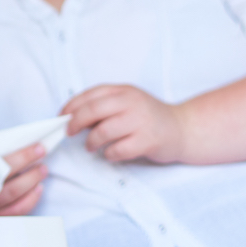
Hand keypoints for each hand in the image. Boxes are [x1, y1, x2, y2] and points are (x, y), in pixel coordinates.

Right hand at [0, 142, 47, 215]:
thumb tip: (11, 143)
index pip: (4, 165)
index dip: (24, 156)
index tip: (38, 147)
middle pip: (13, 186)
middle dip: (32, 173)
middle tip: (43, 160)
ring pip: (16, 200)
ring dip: (33, 185)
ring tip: (42, 172)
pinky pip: (17, 213)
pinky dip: (30, 201)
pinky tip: (37, 190)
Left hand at [60, 84, 185, 162]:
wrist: (183, 128)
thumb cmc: (149, 117)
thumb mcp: (128, 102)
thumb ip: (105, 105)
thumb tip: (73, 117)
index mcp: (123, 91)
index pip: (90, 94)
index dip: (71, 106)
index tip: (62, 116)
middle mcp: (131, 103)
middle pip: (92, 111)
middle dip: (75, 123)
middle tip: (69, 132)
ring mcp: (140, 121)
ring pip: (103, 132)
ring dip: (91, 142)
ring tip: (91, 147)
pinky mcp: (148, 141)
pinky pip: (118, 150)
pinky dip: (110, 154)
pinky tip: (112, 154)